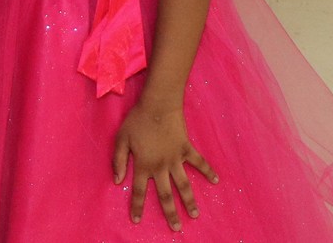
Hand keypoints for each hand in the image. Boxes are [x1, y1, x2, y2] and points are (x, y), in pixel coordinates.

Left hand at [113, 101, 217, 231]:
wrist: (158, 104)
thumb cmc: (137, 120)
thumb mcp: (121, 138)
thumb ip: (117, 160)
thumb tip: (117, 181)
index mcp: (143, 165)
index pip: (138, 191)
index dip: (137, 206)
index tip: (136, 220)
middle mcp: (160, 166)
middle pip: (165, 195)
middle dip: (170, 213)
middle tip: (176, 228)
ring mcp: (175, 159)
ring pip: (183, 185)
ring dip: (190, 201)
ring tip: (195, 215)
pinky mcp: (186, 149)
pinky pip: (199, 162)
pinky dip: (208, 171)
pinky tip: (216, 181)